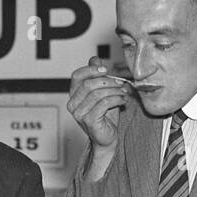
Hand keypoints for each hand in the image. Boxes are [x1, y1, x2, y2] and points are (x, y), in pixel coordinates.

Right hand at [67, 58, 131, 174]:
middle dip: (108, 81)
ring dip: (114, 91)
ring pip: (98, 94)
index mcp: (74, 95)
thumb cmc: (105, 116)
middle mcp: (73, 104)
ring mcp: (79, 114)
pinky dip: (116, 99)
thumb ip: (97, 76)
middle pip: (89, 84)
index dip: (91, 69)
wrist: (108, 137)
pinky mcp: (89, 121)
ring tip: (124, 92)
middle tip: (120, 83)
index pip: (77, 76)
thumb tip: (94, 58)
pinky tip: (123, 100)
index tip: (106, 69)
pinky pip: (104, 104)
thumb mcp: (102, 92)